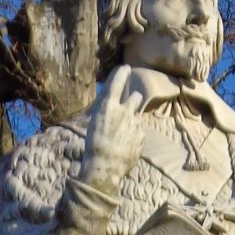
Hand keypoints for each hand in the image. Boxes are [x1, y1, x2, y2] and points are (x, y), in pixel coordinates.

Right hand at [80, 67, 147, 186]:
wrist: (105, 167)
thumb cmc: (93, 145)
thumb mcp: (94, 122)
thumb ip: (105, 110)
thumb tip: (109, 104)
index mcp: (109, 105)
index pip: (117, 81)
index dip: (122, 73)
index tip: (126, 68)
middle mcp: (125, 110)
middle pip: (136, 96)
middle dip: (133, 100)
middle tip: (128, 107)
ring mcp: (135, 123)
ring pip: (138, 114)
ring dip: (133, 118)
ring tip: (124, 131)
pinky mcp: (141, 136)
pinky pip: (140, 131)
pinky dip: (134, 135)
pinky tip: (126, 145)